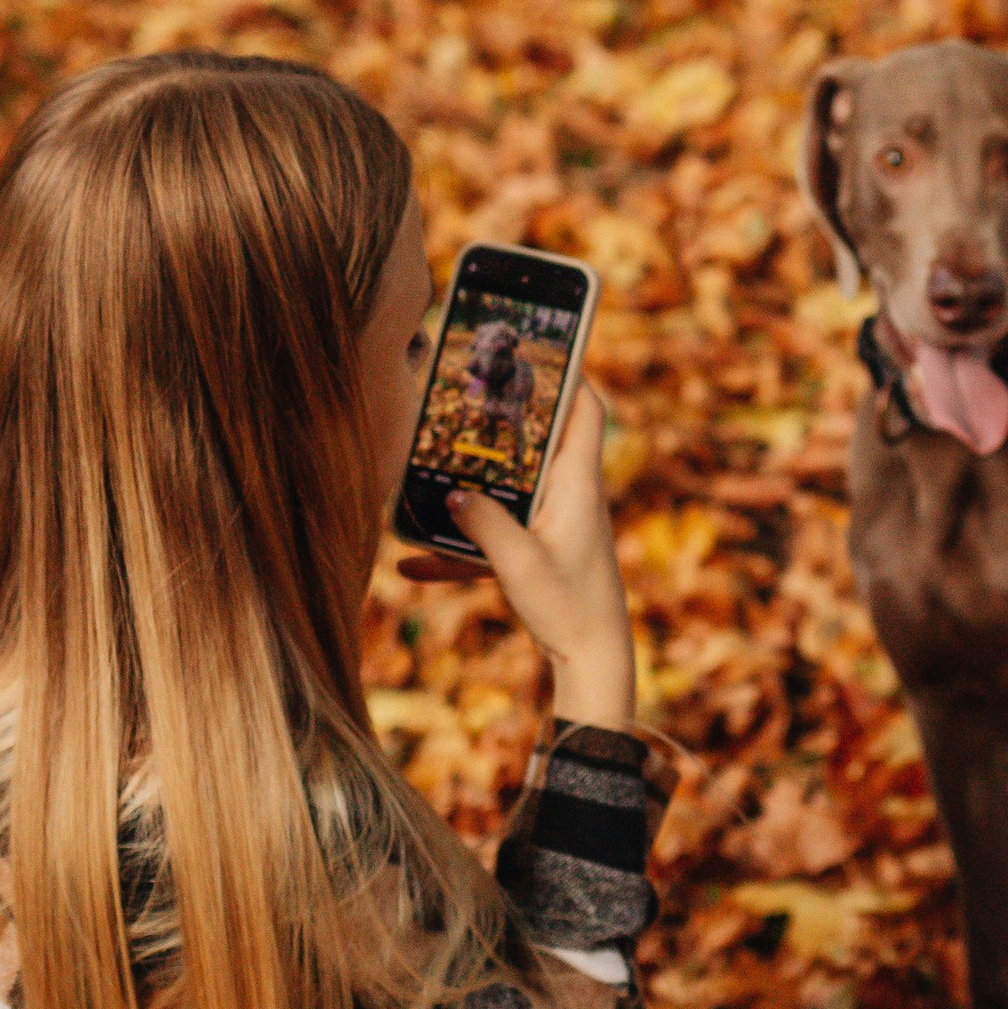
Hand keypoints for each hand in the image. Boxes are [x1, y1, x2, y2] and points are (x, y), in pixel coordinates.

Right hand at [396, 382, 635, 727]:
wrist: (594, 664)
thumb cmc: (570, 611)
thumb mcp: (520, 565)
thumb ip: (484, 525)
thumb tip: (451, 493)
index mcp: (578, 486)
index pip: (585, 410)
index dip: (570, 373)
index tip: (543, 344)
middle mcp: (569, 497)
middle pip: (537, 441)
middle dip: (501, 420)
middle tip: (465, 392)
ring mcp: (554, 525)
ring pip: (509, 489)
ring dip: (471, 482)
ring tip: (426, 467)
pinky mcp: (539, 553)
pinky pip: (494, 536)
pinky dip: (460, 545)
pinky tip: (413, 563)